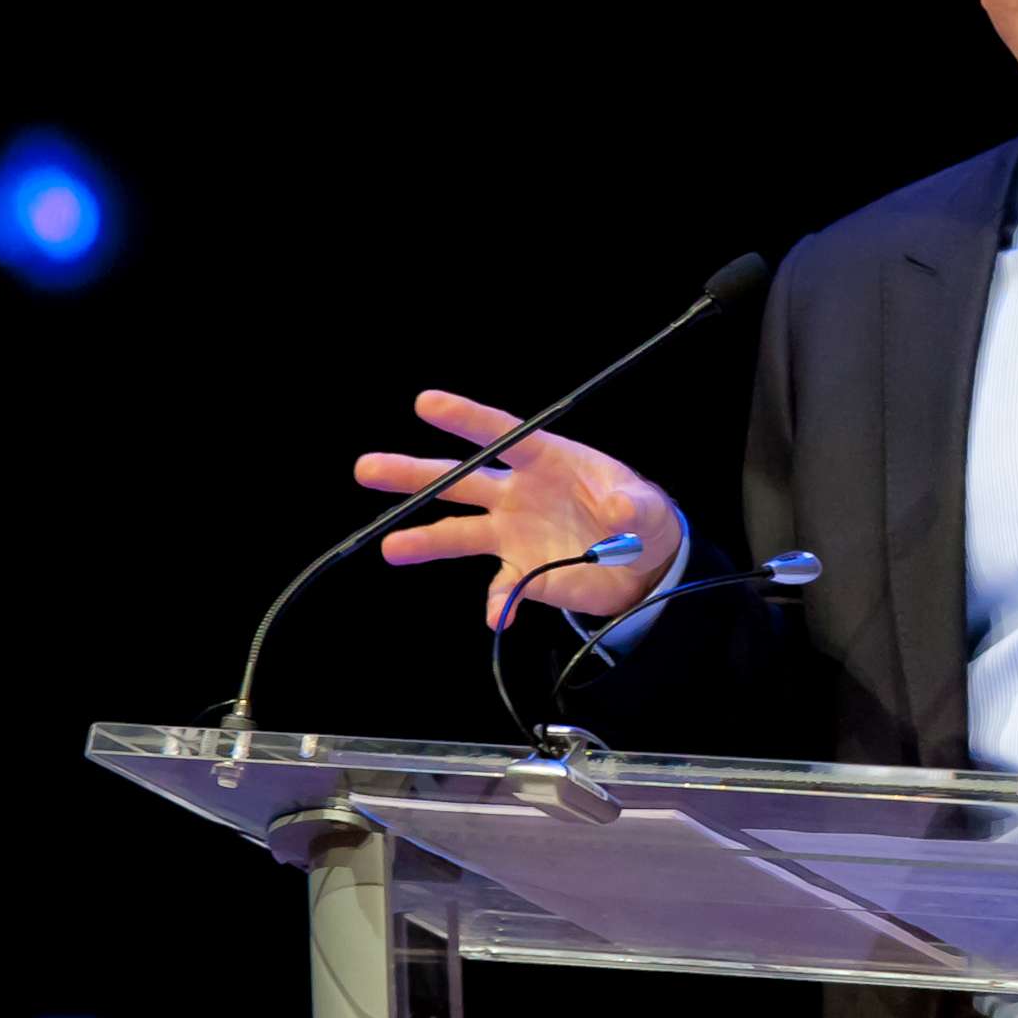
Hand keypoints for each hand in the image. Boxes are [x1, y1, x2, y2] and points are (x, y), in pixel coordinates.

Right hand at [353, 389, 683, 629]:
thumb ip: (636, 504)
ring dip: (425, 541)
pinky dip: (497, 605)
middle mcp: (518, 493)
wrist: (643, 565)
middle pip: (458, 480)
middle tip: (367, 468)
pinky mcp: (520, 571)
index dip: (466, 419)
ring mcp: (513, 533)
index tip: (427, 403)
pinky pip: (499, 590)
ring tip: (392, 547)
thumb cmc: (641, 518)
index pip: (501, 435)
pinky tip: (500, 615)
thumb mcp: (650, 508)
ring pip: (458, 532)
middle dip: (413, 473)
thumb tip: (620, 509)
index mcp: (546, 461)